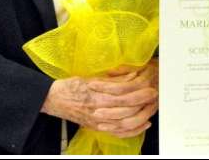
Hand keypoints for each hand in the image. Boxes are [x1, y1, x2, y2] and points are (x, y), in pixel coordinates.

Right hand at [41, 61, 158, 137]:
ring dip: (142, 115)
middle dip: (143, 102)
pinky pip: (119, 133)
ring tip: (152, 107)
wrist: (54, 100)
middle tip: (154, 94)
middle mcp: (97, 110)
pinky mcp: (97, 128)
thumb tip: (133, 75)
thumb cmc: (72, 86)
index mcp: (96, 95)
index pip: (123, 93)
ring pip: (125, 123)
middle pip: (126, 108)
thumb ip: (113, 79)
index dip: (138, 90)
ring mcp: (98, 122)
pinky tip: (144, 124)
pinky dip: (134, 130)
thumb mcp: (92, 77)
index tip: (150, 85)